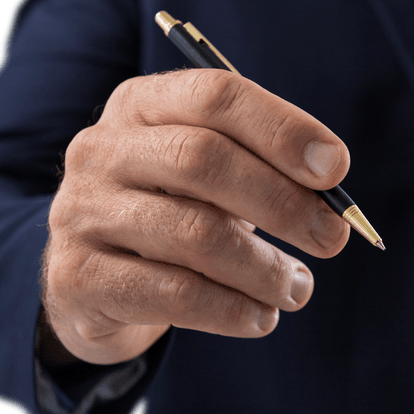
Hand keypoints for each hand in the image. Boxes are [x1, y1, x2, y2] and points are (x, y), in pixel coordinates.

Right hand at [41, 68, 349, 363]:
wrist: (91, 283)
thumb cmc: (172, 214)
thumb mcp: (210, 178)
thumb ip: (263, 171)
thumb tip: (332, 196)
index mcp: (139, 105)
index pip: (214, 96)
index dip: (281, 129)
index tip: (335, 169)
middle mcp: (100, 149)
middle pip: (203, 159)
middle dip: (283, 202)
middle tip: (333, 239)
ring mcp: (82, 213)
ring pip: (195, 235)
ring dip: (264, 268)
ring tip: (298, 289)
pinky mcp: (78, 277)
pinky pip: (175, 294)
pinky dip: (233, 310)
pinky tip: (261, 318)